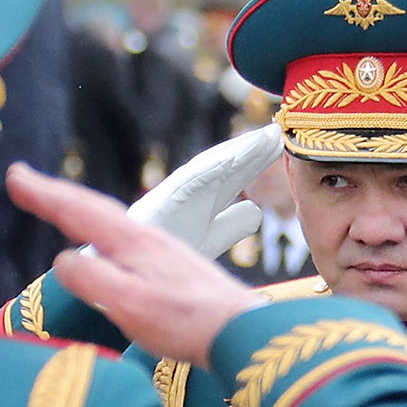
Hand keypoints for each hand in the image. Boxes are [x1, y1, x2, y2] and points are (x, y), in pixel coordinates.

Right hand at [7, 164, 261, 366]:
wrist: (241, 332)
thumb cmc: (185, 323)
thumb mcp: (130, 305)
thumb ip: (92, 280)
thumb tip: (63, 259)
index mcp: (132, 241)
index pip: (78, 211)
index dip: (43, 194)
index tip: (13, 177)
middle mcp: (147, 237)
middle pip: (93, 208)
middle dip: (55, 195)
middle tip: (22, 181)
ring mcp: (162, 251)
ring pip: (111, 222)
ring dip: (78, 210)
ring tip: (55, 206)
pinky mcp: (173, 268)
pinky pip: (124, 240)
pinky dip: (102, 232)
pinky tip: (105, 246)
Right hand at [126, 124, 281, 258]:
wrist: (127, 276)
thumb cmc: (165, 258)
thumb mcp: (207, 240)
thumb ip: (229, 226)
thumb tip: (255, 210)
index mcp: (201, 201)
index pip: (233, 176)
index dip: (254, 159)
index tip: (279, 143)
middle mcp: (187, 194)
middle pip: (223, 168)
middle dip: (249, 149)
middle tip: (276, 131)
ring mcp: (173, 197)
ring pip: (207, 171)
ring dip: (233, 154)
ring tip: (260, 140)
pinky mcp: (161, 206)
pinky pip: (186, 186)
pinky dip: (207, 173)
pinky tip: (230, 161)